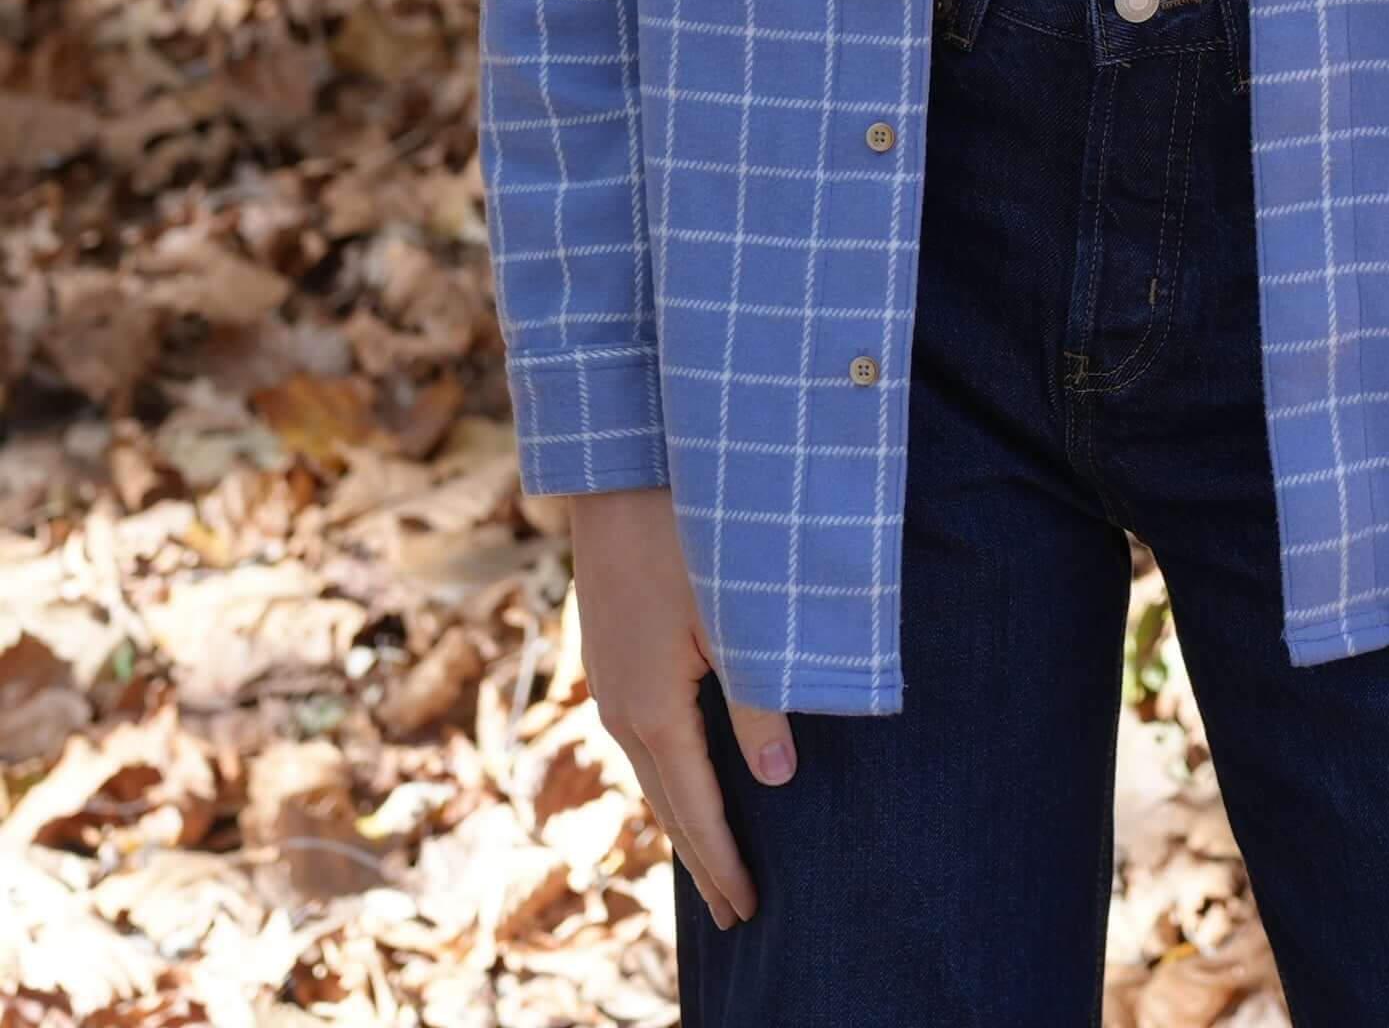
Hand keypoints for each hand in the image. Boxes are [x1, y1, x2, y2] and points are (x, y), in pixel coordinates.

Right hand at [568, 487, 796, 931]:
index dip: (723, 860)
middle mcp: (620, 707)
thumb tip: (778, 777)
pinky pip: (642, 738)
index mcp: (651, 710)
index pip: (694, 808)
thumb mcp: (735, 617)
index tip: (749, 910)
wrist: (617, 474)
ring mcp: (609, 681)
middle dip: (702, 861)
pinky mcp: (612, 654)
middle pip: (665, 805)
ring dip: (683, 820)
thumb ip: (760, 697)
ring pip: (650, 772)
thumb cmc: (686, 537)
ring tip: (712, 864)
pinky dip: (667, 777)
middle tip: (735, 915)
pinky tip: (683, 777)